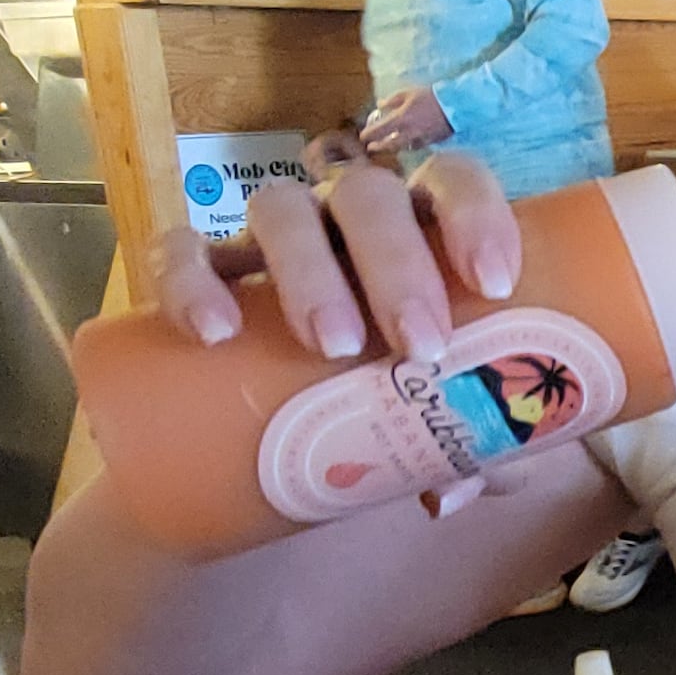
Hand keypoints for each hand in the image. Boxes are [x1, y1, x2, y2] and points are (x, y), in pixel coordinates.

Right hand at [148, 151, 523, 517]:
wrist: (291, 418)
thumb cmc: (397, 391)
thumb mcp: (448, 417)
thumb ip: (472, 450)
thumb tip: (450, 495)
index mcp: (420, 223)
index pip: (452, 179)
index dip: (478, 214)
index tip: (495, 284)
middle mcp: (345, 215)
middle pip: (367, 195)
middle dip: (397, 262)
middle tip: (420, 346)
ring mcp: (272, 237)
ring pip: (280, 208)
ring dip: (309, 269)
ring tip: (333, 344)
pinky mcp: (202, 269)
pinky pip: (180, 251)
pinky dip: (191, 281)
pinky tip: (213, 332)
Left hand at [354, 88, 453, 159]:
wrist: (455, 107)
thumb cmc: (430, 97)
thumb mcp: (408, 93)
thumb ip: (392, 100)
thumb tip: (380, 105)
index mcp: (400, 119)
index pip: (378, 131)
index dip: (368, 134)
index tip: (362, 136)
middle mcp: (407, 133)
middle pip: (388, 145)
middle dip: (378, 147)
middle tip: (371, 147)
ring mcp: (419, 140)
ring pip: (401, 148)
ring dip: (391, 148)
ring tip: (387, 146)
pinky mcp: (429, 142)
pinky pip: (414, 146)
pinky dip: (407, 145)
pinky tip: (406, 142)